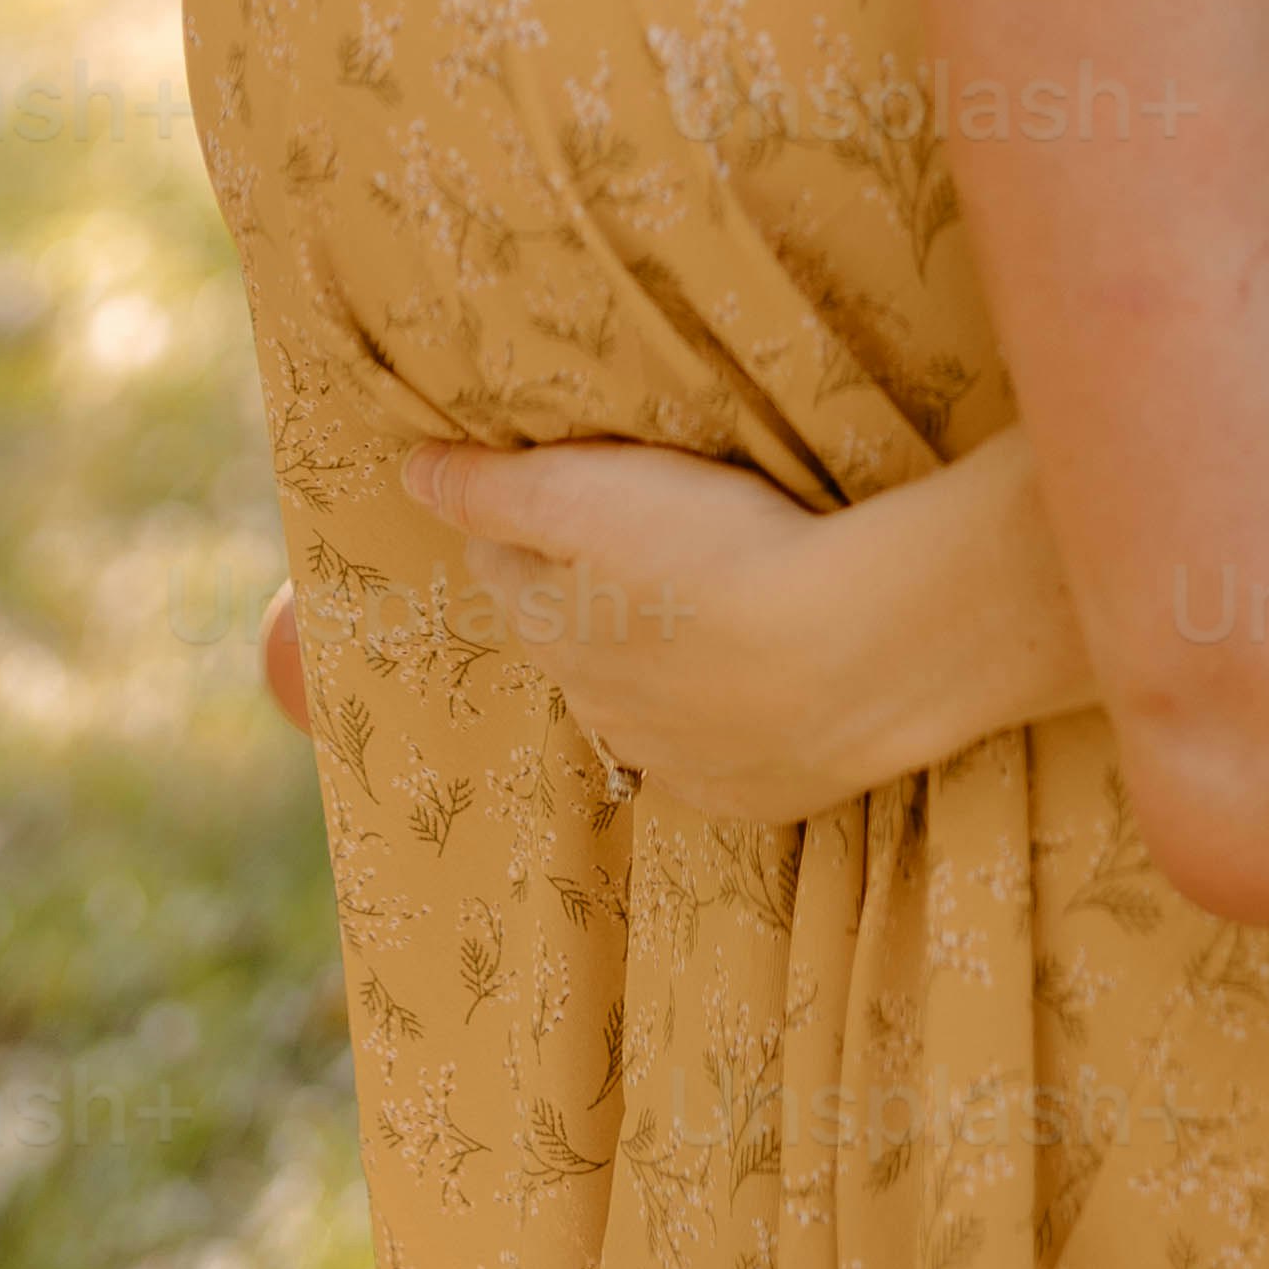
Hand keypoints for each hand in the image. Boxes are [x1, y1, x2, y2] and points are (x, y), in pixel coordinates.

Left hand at [397, 436, 903, 828]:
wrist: (858, 652)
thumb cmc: (719, 555)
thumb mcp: (590, 495)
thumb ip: (494, 488)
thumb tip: (410, 474)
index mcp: (552, 631)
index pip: (502, 566)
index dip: (523, 520)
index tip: (554, 485)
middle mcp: (597, 708)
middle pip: (567, 639)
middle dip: (583, 597)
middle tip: (637, 543)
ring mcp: (675, 759)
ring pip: (637, 705)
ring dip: (653, 664)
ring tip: (701, 612)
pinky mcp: (750, 794)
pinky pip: (711, 757)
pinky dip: (719, 724)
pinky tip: (753, 688)